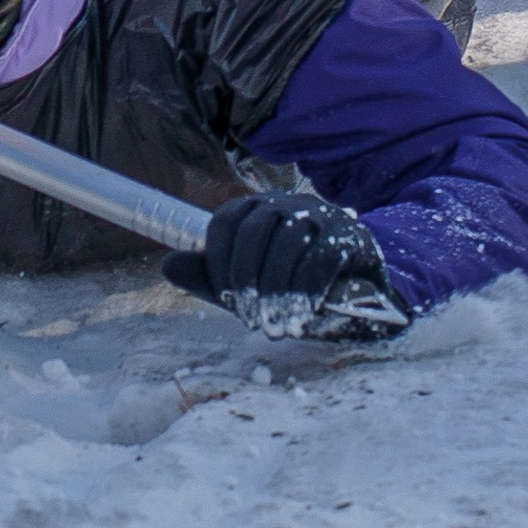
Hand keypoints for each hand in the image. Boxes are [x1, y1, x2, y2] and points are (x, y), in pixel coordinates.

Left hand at [164, 193, 412, 343]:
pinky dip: (306, 289)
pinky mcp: (349, 237)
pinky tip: (301, 315)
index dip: (219, 262)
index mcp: (256, 208)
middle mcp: (286, 203)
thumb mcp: (247, 285)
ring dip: (276, 288)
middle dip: (246, 279)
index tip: (226, 300)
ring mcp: (319, 216)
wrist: (360, 294)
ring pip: (288, 241)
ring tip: (274, 323)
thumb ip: (209, 278)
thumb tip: (167, 265)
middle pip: (254, 230)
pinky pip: (322, 256)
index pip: (225, 221)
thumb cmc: (292, 286)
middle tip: (249, 318)